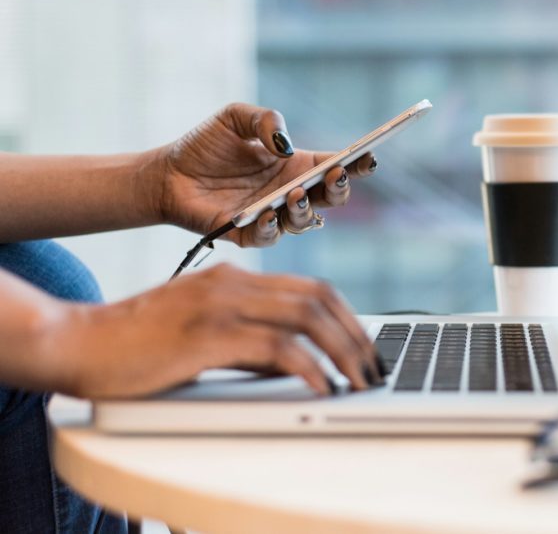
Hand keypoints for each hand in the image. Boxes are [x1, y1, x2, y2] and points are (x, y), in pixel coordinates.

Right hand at [48, 264, 382, 398]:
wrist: (77, 342)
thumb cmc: (136, 344)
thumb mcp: (202, 333)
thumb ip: (248, 340)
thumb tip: (294, 364)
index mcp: (234, 277)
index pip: (311, 287)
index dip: (348, 317)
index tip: (365, 347)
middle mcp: (233, 282)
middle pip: (319, 298)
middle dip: (356, 335)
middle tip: (373, 368)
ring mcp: (220, 304)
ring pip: (306, 317)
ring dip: (343, 351)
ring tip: (359, 381)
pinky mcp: (207, 334)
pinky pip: (276, 347)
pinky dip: (308, 367)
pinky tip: (321, 387)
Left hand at [154, 103, 376, 246]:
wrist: (166, 174)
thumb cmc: (204, 145)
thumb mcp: (235, 117)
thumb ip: (265, 120)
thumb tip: (285, 145)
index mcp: (296, 165)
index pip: (336, 166)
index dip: (357, 163)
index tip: (368, 156)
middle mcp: (290, 192)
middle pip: (331, 198)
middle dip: (340, 188)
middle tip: (335, 175)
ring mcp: (272, 215)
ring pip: (305, 222)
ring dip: (306, 209)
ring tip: (295, 194)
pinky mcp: (247, 234)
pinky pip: (269, 237)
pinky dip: (272, 227)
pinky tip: (267, 213)